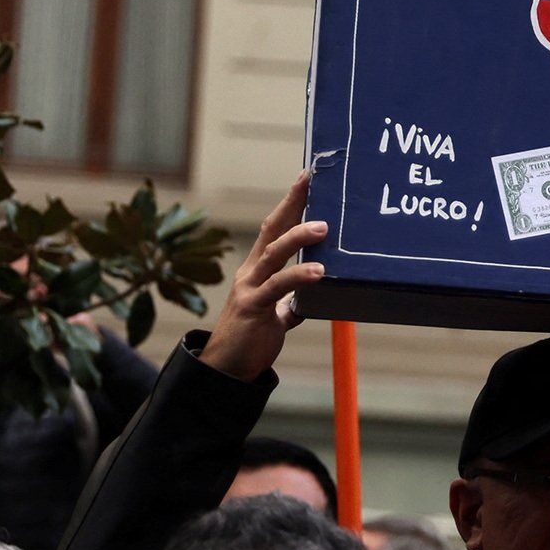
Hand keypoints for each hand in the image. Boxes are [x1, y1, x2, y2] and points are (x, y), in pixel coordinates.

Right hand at [204, 173, 327, 381]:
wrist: (225, 370)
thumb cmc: (250, 339)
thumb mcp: (275, 315)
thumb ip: (290, 302)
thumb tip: (311, 298)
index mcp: (257, 270)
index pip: (274, 228)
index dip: (290, 203)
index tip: (307, 178)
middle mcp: (251, 272)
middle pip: (272, 229)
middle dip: (292, 204)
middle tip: (312, 182)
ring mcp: (249, 288)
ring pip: (274, 254)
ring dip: (299, 237)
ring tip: (324, 227)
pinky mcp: (252, 307)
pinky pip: (278, 288)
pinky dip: (299, 277)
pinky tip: (319, 272)